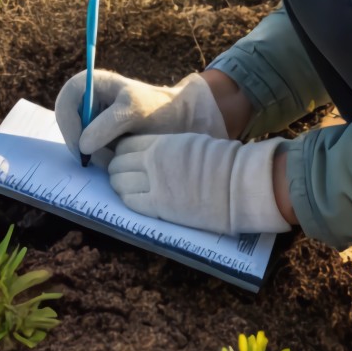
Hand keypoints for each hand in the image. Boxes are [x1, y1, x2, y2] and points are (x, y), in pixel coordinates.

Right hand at [54, 69, 229, 163]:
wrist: (177, 120)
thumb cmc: (158, 108)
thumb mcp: (134, 111)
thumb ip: (108, 125)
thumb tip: (83, 145)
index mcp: (91, 82)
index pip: (65, 103)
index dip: (69, 127)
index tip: (83, 149)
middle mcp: (86, 99)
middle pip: (67, 125)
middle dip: (81, 145)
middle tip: (99, 161)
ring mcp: (90, 117)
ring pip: (77, 141)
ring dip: (92, 154)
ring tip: (117, 157)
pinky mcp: (97, 135)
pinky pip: (88, 150)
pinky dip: (99, 158)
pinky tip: (118, 157)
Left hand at [108, 131, 290, 235]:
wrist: (236, 183)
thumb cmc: (220, 161)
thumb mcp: (189, 143)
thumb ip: (166, 147)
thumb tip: (150, 154)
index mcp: (161, 143)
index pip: (125, 145)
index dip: (120, 152)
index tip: (122, 158)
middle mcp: (152, 161)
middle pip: (118, 164)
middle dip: (116, 169)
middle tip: (121, 174)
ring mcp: (154, 185)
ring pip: (120, 184)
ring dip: (119, 185)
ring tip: (126, 188)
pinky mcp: (159, 207)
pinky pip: (131, 202)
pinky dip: (127, 200)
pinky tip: (132, 199)